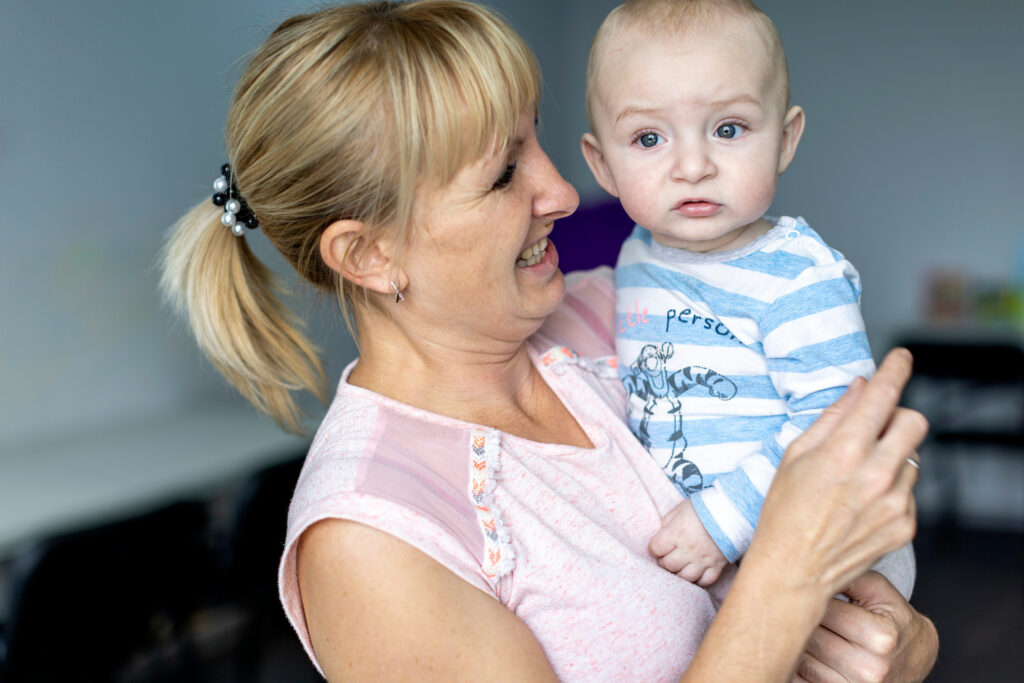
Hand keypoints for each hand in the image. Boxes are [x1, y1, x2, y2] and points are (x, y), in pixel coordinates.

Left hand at [650, 499, 729, 585]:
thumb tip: (662, 534)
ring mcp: (703, 560)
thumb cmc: (704, 507)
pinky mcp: (718, 566)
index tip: (658, 546)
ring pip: (685, 577)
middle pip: (668, 565)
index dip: (655, 548)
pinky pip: (706, 582)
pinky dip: (699, 580)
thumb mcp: (681, 509)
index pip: (656, 548)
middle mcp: (688, 549)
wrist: (733, 510)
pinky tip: (696, 573)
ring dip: (679, 573)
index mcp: (676, 533)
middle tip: (668, 557)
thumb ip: (668, 523)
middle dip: (665, 562)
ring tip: (681, 566)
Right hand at [745, 349, 927, 600]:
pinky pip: (910, 489)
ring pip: (912, 457)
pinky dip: (891, 487)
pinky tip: (862, 502)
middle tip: (875, 426)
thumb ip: (831, 418)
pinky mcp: (905, 524)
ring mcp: (895, 502)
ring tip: (858, 477)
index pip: (883, 397)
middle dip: (897, 416)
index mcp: (844, 451)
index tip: (901, 357)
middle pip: (914, 422)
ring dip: (892, 456)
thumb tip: (858, 388)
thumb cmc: (783, 511)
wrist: (794, 571)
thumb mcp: (794, 456)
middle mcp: (876, 474)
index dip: (895, 370)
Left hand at [792, 572, 937, 681]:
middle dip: (801, 618)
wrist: (914, 659)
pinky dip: (796, 663)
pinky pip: (801, 679)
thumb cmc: (892, 619)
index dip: (812, 594)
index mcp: (883, 637)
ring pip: (802, 659)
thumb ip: (850, 576)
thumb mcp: (880, 590)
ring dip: (797, 641)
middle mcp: (871, 669)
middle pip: (811, 636)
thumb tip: (810, 568)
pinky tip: (803, 648)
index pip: (826, 609)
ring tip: (802, 626)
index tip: (806, 586)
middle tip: (796, 604)